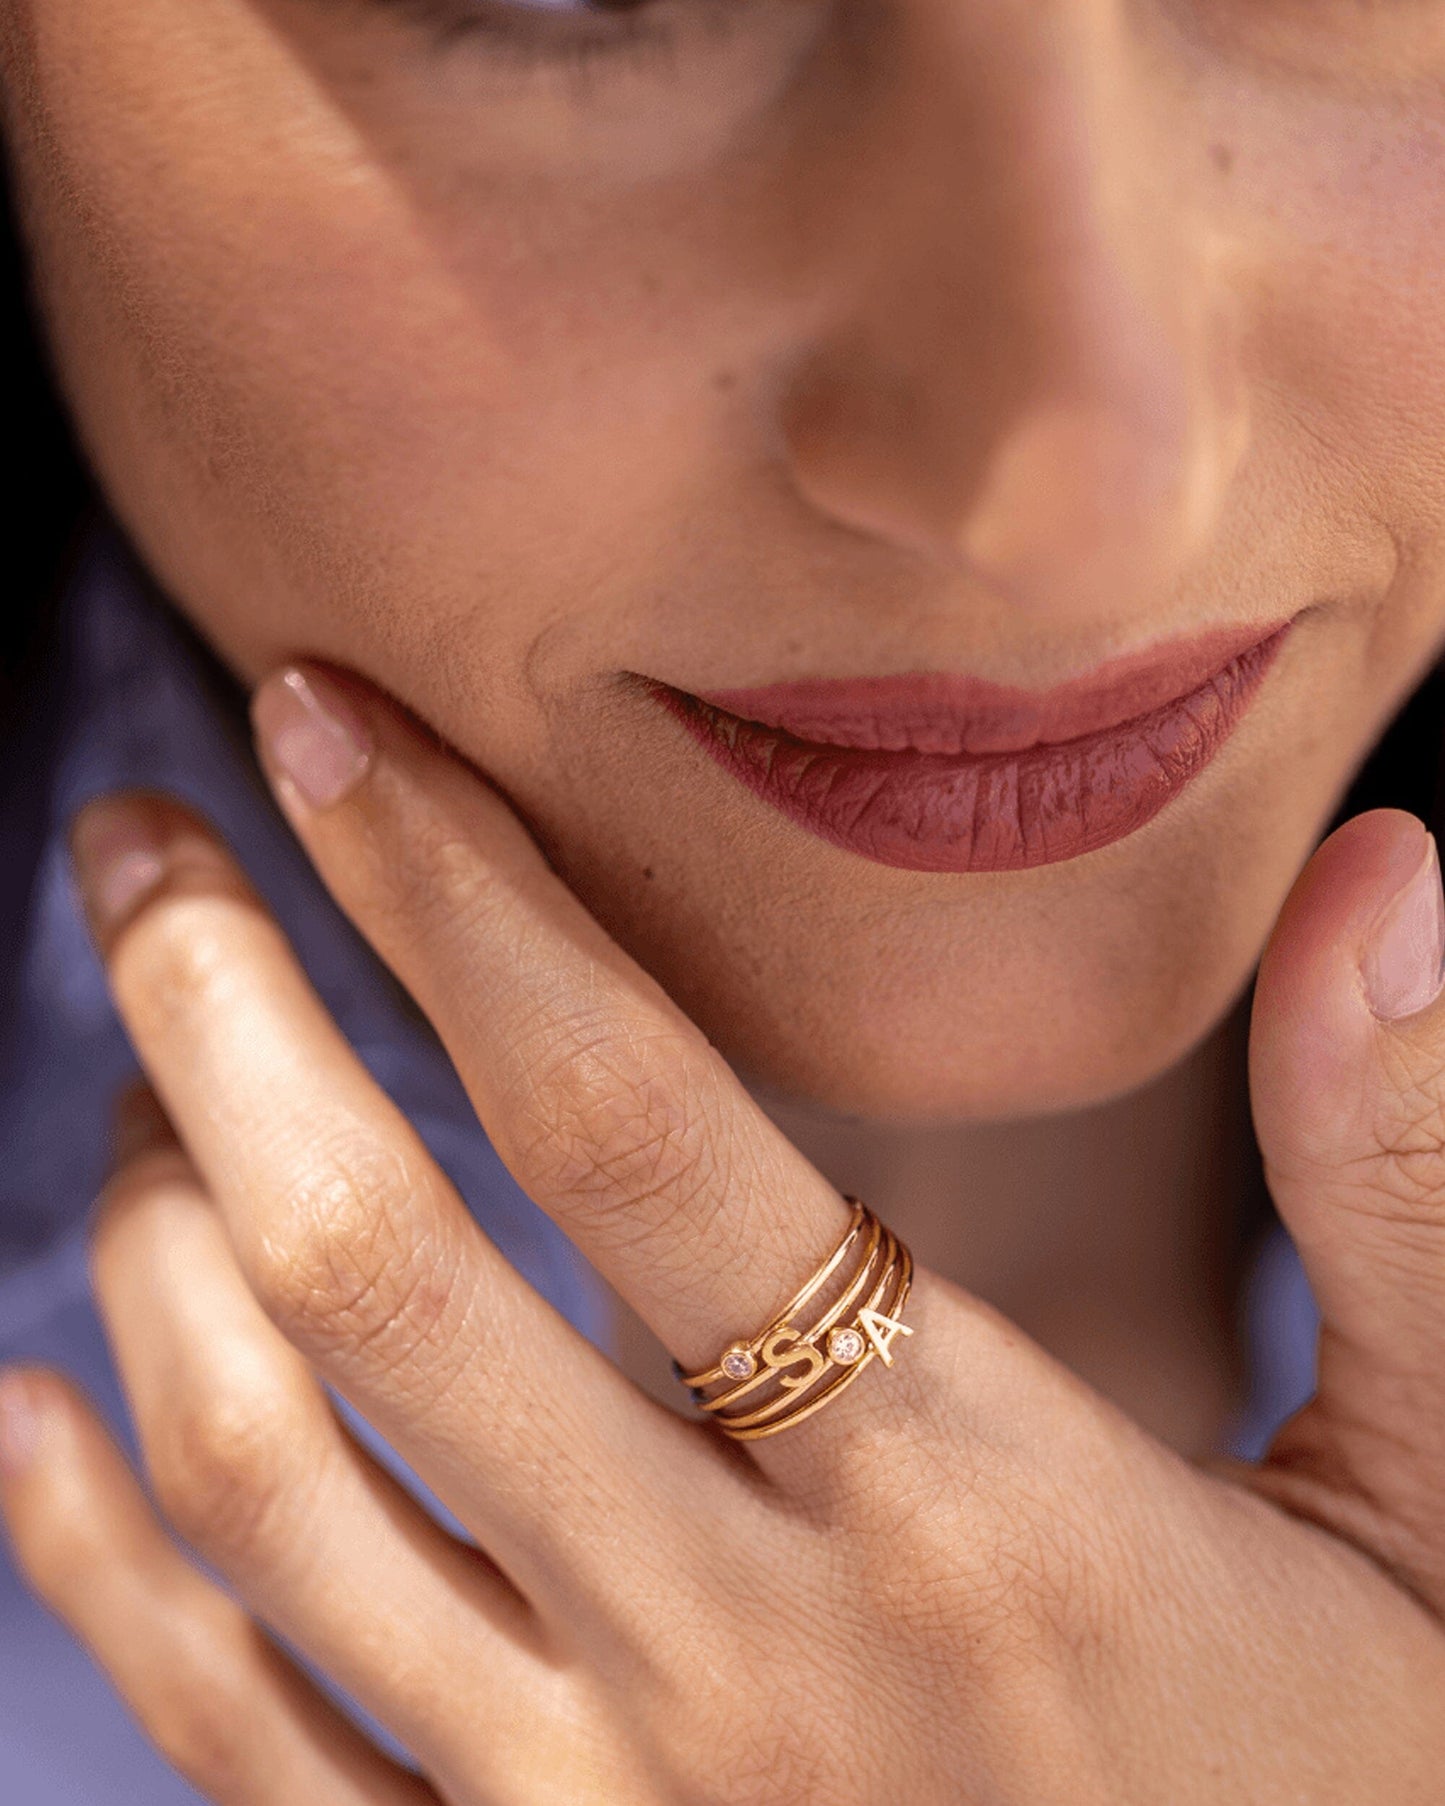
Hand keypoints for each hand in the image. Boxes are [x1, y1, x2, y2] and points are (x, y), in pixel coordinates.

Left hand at [3, 662, 1444, 1804]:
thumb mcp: (1436, 1525)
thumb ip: (1401, 1195)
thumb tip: (1394, 879)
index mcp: (975, 1511)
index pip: (641, 1127)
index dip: (464, 894)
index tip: (328, 721)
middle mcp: (740, 1661)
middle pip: (383, 1266)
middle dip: (224, 1008)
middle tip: (143, 835)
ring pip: (267, 1482)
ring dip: (151, 1233)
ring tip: (140, 1077)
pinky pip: (230, 1738)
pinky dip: (95, 1557)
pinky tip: (35, 1406)